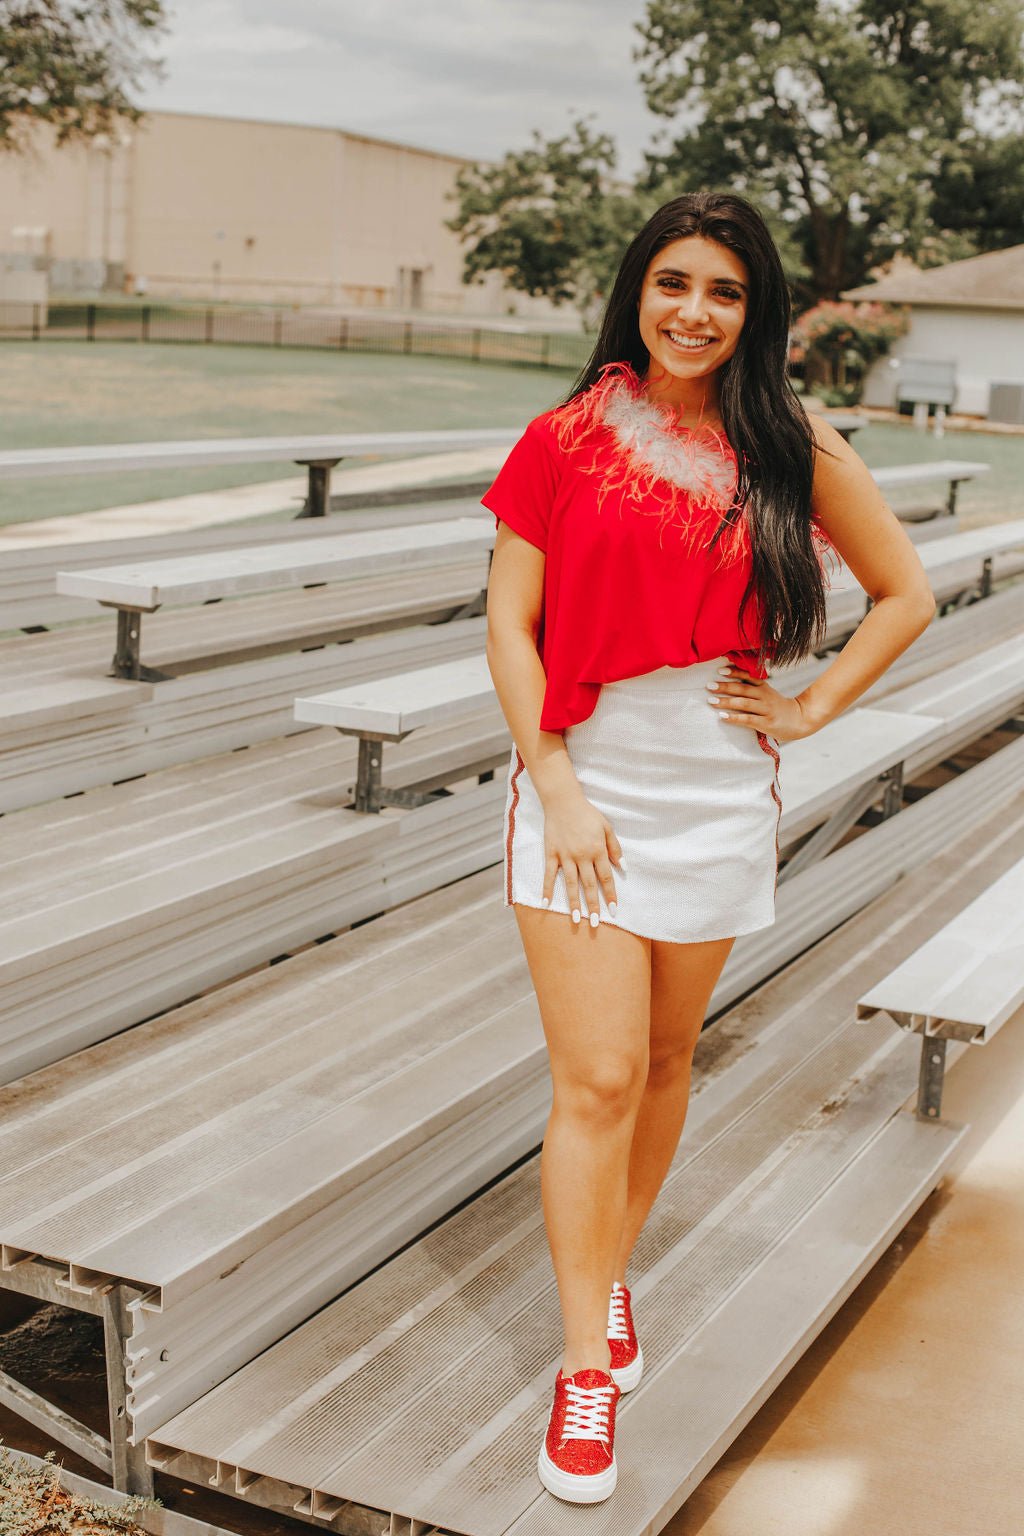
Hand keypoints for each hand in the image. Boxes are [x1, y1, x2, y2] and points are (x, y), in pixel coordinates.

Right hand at [541, 787, 622, 925]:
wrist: (563, 801)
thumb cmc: (587, 814)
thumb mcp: (606, 827)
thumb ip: (615, 847)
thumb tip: (622, 866)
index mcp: (597, 850)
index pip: (606, 877)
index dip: (610, 894)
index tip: (614, 910)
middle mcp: (582, 856)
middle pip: (589, 885)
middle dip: (593, 905)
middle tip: (595, 923)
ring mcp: (565, 856)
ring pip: (570, 884)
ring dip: (574, 903)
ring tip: (576, 920)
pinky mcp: (551, 853)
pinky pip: (548, 874)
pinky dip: (546, 889)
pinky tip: (546, 903)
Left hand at [706, 664, 818, 742]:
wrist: (801, 720)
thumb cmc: (779, 707)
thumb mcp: (768, 694)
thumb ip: (753, 688)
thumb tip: (729, 683)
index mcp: (764, 687)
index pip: (748, 677)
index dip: (734, 673)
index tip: (720, 670)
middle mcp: (765, 696)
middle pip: (743, 689)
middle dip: (725, 687)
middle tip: (709, 686)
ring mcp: (766, 709)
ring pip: (744, 703)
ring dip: (726, 701)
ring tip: (711, 701)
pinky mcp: (766, 723)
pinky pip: (748, 719)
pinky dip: (734, 718)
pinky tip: (722, 717)